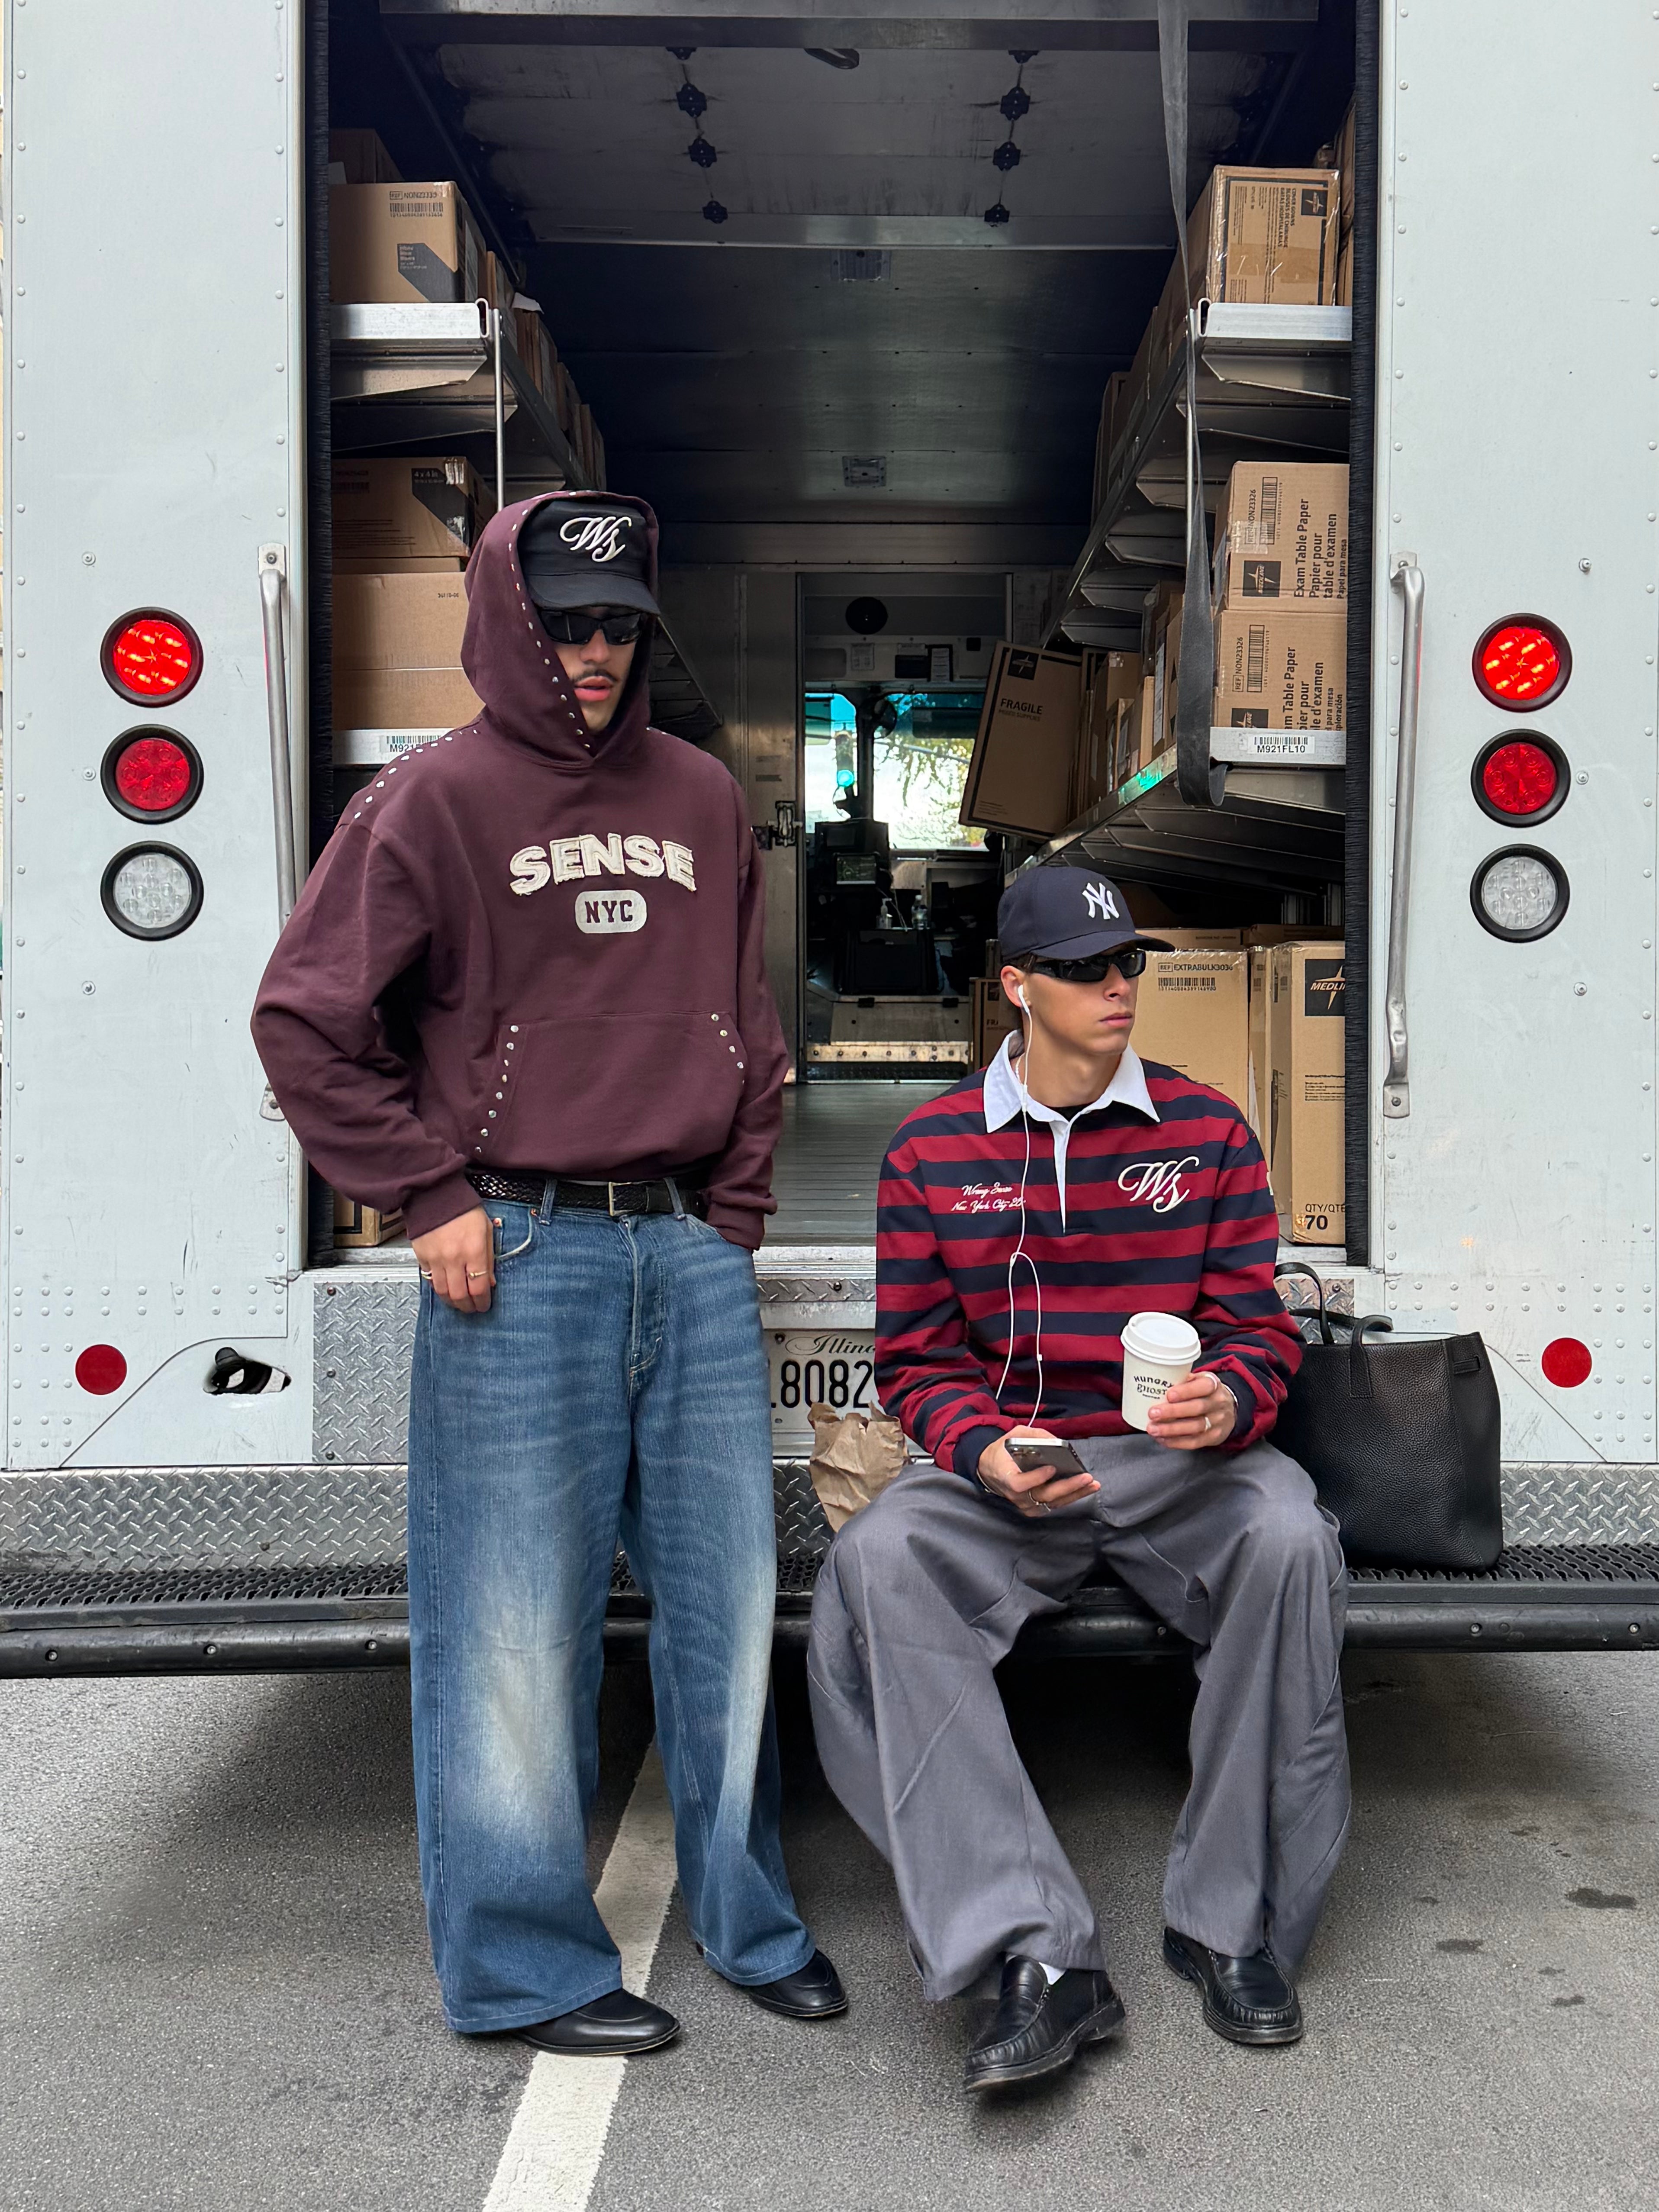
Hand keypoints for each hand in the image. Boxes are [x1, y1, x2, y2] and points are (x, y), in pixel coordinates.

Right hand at [412, 1205, 494, 1314]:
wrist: (436, 1195)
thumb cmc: (463, 1210)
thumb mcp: (485, 1230)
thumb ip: (488, 1258)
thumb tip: (490, 1282)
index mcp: (473, 1250)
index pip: (479, 1287)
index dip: (483, 1301)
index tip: (485, 1305)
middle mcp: (454, 1258)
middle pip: (460, 1295)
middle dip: (468, 1306)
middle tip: (472, 1309)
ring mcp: (436, 1259)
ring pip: (443, 1292)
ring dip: (452, 1302)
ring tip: (459, 1303)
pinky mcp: (422, 1257)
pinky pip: (430, 1280)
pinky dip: (438, 1288)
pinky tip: (445, 1288)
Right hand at [976, 1427, 1100, 1517]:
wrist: (990, 1471)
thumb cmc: (1002, 1452)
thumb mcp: (1013, 1436)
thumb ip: (1033, 1435)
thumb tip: (1056, 1442)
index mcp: (1005, 1477)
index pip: (1020, 1484)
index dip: (1036, 1479)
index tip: (1051, 1468)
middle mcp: (1015, 1496)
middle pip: (1043, 1495)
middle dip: (1067, 1486)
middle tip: (1086, 1477)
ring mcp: (1025, 1505)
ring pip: (1053, 1503)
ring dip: (1075, 1494)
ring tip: (1092, 1484)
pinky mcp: (1034, 1509)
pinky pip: (1054, 1504)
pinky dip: (1071, 1497)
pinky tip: (1085, 1489)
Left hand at [1145, 1370, 1236, 1451]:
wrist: (1229, 1410)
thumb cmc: (1205, 1393)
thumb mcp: (1199, 1380)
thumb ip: (1182, 1381)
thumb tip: (1156, 1383)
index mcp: (1214, 1385)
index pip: (1204, 1387)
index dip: (1186, 1391)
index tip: (1169, 1395)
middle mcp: (1219, 1403)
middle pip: (1197, 1408)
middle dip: (1173, 1412)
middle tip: (1153, 1413)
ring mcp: (1218, 1422)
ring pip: (1195, 1427)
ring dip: (1171, 1429)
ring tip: (1153, 1428)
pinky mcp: (1214, 1437)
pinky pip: (1194, 1442)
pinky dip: (1176, 1442)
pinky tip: (1162, 1438)